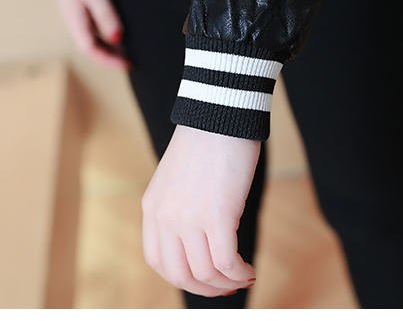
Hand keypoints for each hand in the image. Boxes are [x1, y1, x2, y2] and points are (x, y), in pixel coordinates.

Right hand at [41, 0, 130, 69]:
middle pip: (91, 45)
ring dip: (110, 42)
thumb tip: (117, 39)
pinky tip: (120, 27)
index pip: (90, 50)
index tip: (129, 65)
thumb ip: (106, 16)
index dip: (109, 61)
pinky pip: (95, 21)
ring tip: (129, 47)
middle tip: (131, 60)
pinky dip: (108, 28)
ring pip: (93, 34)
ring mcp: (77, 7)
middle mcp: (74, 16)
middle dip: (110, 55)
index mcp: (73, 17)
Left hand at [141, 125, 258, 296]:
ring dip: (227, 282)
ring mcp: (189, 219)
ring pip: (205, 272)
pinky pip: (227, 262)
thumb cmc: (206, 141)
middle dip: (205, 288)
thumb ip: (179, 206)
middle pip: (179, 274)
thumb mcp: (179, 178)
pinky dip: (239, 273)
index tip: (203, 278)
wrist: (220, 115)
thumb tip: (199, 234)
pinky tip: (249, 270)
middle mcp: (165, 217)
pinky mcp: (218, 216)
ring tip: (243, 276)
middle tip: (226, 286)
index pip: (157, 260)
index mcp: (152, 208)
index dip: (182, 276)